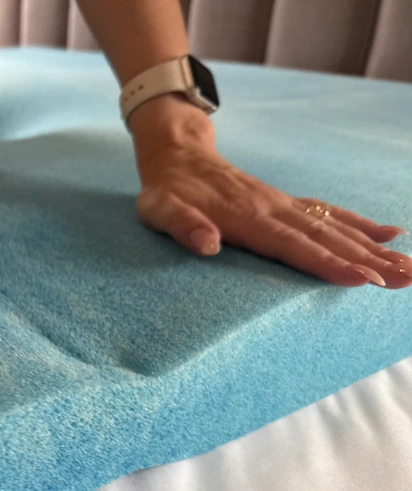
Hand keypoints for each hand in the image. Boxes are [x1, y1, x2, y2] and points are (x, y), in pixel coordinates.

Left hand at [130, 96, 411, 288]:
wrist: (178, 155)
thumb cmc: (166, 192)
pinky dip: (361, 224)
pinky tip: (392, 235)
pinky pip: (329, 212)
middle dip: (366, 260)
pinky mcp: (287, 203)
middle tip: (404, 280)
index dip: (325, 262)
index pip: (291, 244)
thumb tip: (208, 246)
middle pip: (326, 237)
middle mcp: (273, 209)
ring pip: (335, 226)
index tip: (359, 279)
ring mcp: (283, 204)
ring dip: (373, 248)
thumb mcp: (159, 210)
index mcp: (245, 217)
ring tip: (409, 269)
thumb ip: (182, 226)